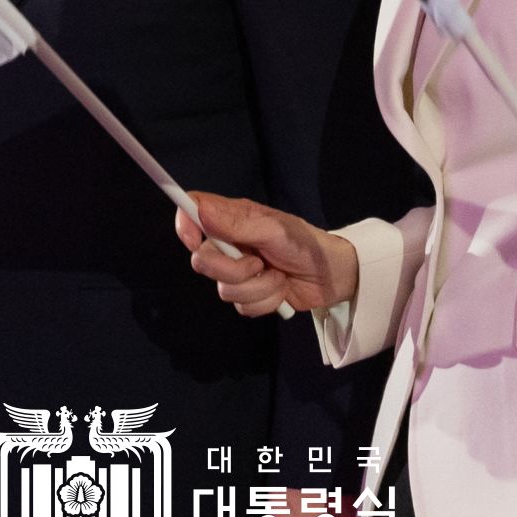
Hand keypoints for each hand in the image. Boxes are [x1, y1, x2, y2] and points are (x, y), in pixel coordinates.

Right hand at [171, 192, 355, 316]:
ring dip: (257, 288)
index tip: (194, 240)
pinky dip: (264, 302)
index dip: (185, 224)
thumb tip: (200, 209)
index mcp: (232, 219)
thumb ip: (236, 223)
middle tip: (257, 264)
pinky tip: (280, 291)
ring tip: (278, 277)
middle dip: (231, 270)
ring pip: (223, 290)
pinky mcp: (249, 295)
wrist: (331, 276)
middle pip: (202, 260)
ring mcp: (238, 272)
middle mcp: (230, 244)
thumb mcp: (274, 229)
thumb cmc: (304, 243)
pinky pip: (241, 307)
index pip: (193, 212)